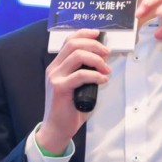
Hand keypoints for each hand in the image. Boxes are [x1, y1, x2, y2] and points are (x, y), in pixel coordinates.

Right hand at [37, 29, 110, 153]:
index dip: (83, 33)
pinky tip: (103, 79)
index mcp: (57, 65)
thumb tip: (103, 59)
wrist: (57, 128)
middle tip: (107, 53)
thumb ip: (86, 72)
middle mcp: (54, 68)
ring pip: (77, 56)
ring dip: (96, 59)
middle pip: (73, 44)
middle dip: (94, 45)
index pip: (69, 41)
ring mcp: (55, 77)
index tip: (98, 33)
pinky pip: (81, 75)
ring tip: (106, 69)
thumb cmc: (70, 108)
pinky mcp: (60, 88)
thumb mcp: (79, 86)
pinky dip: (95, 75)